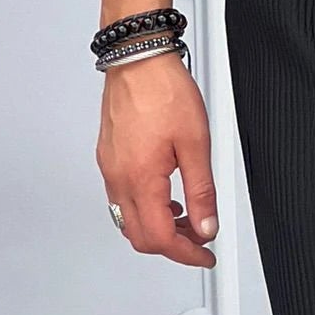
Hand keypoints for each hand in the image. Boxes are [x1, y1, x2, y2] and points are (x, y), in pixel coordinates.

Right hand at [96, 52, 217, 266]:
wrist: (138, 60)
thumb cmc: (164, 91)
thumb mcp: (196, 144)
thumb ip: (202, 191)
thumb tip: (206, 224)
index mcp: (141, 179)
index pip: (160, 239)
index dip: (186, 254)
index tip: (204, 254)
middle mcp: (118, 178)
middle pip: (139, 236)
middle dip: (171, 245)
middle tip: (198, 238)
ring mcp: (110, 168)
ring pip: (128, 220)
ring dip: (157, 227)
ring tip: (186, 216)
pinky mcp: (108, 157)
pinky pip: (122, 198)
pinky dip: (145, 207)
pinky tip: (165, 195)